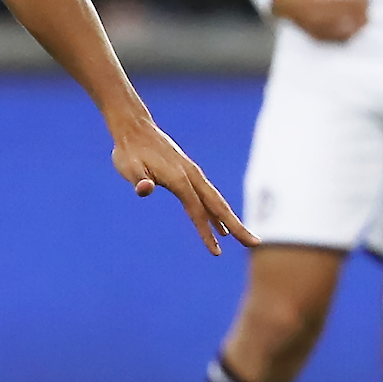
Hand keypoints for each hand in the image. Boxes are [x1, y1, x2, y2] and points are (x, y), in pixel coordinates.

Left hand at [111, 112, 255, 256]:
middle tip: (254, 244)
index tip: (216, 252)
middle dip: (236, 226)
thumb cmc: (129, 151)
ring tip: (243, 238)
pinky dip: (215, 211)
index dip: (206, 232)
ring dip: (230, 220)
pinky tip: (219, 226)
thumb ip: (138, 178)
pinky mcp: (188, 173)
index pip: (197, 211)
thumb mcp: (128, 166)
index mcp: (180, 179)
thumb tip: (144, 188)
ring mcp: (192, 174)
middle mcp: (192, 176)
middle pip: (218, 206)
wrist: (134, 129)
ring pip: (215, 201)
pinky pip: (206, 196)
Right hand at [271, 0, 367, 41]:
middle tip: (367, 2)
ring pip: (350, 29)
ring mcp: (319, 27)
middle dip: (365, 8)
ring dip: (360, 22)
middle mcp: (321, 15)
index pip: (354, 0)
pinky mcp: (318, 35)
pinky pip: (341, 38)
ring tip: (363, 14)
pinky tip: (354, 24)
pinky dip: (351, 32)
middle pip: (354, 16)